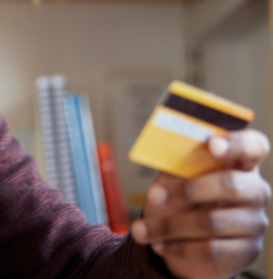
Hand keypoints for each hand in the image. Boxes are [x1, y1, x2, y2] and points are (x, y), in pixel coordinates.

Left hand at [130, 130, 270, 278]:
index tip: (211, 144)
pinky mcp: (247, 252)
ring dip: (170, 226)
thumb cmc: (179, 196)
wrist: (179, 239)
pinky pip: (212, 250)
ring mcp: (253, 222)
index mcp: (239, 161)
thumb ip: (175, 160)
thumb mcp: (173, 175)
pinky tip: (159, 244)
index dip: (236, 143)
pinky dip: (179, 247)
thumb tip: (166, 145)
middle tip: (152, 195)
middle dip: (186, 190)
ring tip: (141, 229)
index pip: (254, 145)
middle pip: (230, 184)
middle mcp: (254, 190)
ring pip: (212, 222)